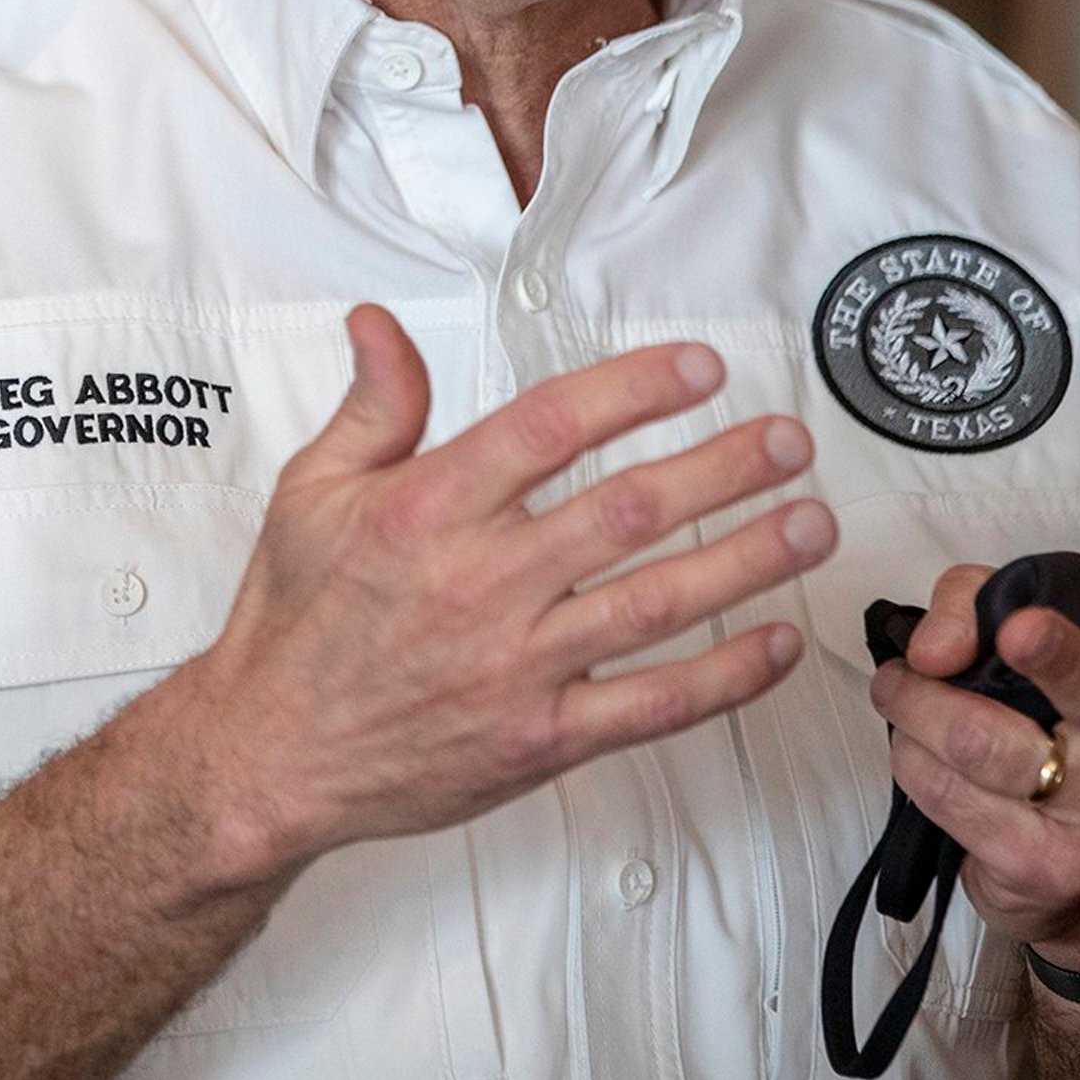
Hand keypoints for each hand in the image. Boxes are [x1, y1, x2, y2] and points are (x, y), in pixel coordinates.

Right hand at [161, 304, 836, 886]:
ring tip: (810, 523)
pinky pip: (651, 705)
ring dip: (746, 559)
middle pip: (628, 510)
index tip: (698, 369)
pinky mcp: (540, 738)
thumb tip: (380, 325)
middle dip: (724, 469)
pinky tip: (774, 641)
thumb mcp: (310, 493)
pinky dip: (723, 676)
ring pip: (656, 602)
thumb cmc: (294, 624)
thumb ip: (372, 406)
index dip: (636, 390)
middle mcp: (481, 582)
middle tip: (785, 441)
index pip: (552, 426)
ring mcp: (518, 665)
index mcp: (428, 510)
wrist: (269, 754)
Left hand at [869, 499, 1079, 969]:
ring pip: (978, 739)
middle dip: (1055, 657)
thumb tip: (930, 647)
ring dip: (913, 705)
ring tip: (902, 691)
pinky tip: (915, 750)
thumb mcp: (1046, 653)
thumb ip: (981, 607)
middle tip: (1019, 630)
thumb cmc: (1069, 734)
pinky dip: (910, 760)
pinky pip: (946, 796)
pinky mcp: (1044, 866)